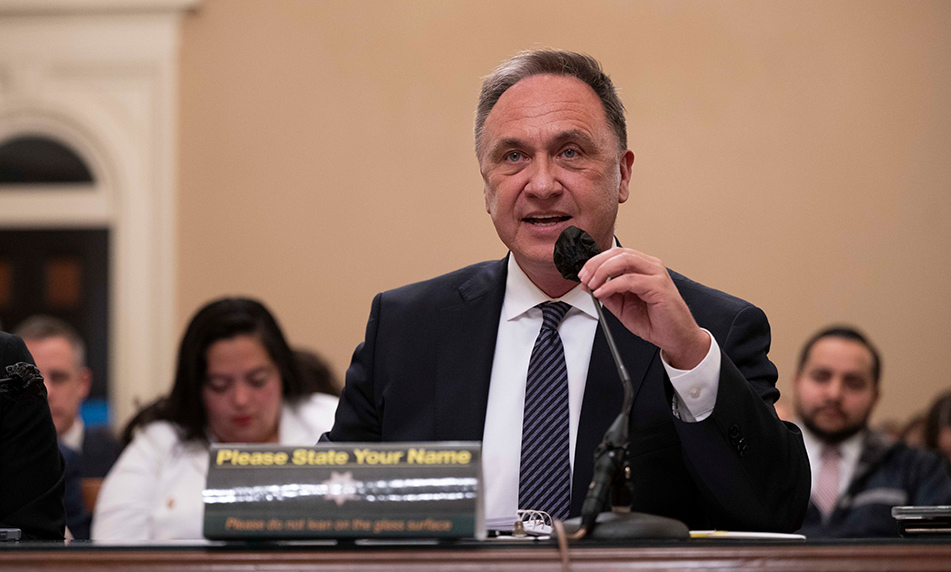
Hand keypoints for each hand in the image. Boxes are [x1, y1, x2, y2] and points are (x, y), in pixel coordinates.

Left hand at [578, 247, 709, 368]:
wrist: (676, 337)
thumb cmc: (656, 321)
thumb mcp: (623, 306)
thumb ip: (608, 294)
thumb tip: (590, 284)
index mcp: (643, 267)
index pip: (616, 254)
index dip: (596, 261)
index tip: (582, 274)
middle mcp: (650, 267)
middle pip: (619, 253)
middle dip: (596, 264)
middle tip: (584, 277)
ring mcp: (656, 274)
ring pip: (625, 260)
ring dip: (602, 271)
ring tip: (591, 284)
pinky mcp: (659, 287)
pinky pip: (630, 280)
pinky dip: (612, 285)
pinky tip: (601, 293)